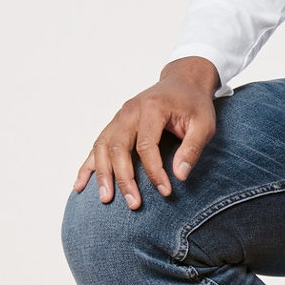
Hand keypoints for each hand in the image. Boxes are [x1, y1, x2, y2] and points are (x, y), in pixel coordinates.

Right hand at [74, 57, 221, 207]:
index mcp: (151, 108)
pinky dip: (88, 166)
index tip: (165, 191)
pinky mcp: (115, 124)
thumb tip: (180, 176)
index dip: (154, 171)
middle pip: (118, 148)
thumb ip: (192, 148)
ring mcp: (119, 117)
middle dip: (124, 178)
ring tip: (106, 199)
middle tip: (134, 203)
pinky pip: (96, 146)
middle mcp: (130, 111)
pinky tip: (80, 185)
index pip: (146, 145)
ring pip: (102, 147)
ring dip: (102, 175)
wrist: (183, 81)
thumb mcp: (204, 124)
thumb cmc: (194, 104)